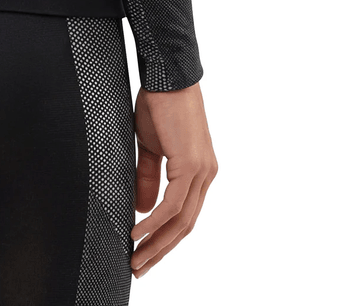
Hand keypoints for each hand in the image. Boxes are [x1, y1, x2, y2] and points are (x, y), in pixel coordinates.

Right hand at [130, 80, 216, 276]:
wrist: (167, 75)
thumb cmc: (159, 103)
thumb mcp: (151, 146)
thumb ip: (150, 177)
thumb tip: (145, 209)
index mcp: (198, 171)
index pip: (184, 215)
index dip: (165, 238)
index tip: (145, 253)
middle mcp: (205, 175)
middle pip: (184, 226)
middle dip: (161, 250)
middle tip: (140, 267)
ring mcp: (201, 171)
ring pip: (180, 221)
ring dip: (156, 243)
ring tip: (136, 258)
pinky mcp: (190, 165)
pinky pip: (172, 204)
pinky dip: (155, 223)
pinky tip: (138, 232)